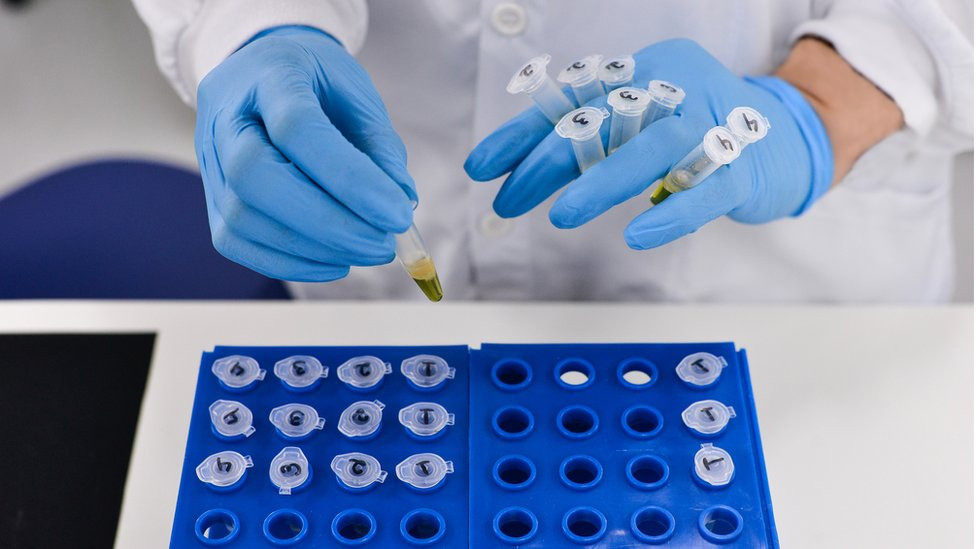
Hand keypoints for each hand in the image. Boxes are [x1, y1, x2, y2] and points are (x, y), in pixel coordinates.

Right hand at [195, 26, 415, 280]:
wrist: (264, 73)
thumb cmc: (319, 85)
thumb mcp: (359, 96)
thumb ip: (380, 148)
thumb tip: (400, 202)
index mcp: (272, 73)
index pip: (297, 127)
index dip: (350, 178)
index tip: (398, 215)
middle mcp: (226, 114)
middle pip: (254, 176)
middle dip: (327, 223)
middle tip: (382, 245)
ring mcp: (209, 157)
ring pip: (242, 217)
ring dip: (313, 248)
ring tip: (366, 250)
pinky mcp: (209, 196)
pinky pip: (235, 241)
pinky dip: (289, 263)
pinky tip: (334, 262)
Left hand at [465, 39, 831, 249]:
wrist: (788, 137)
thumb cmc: (699, 133)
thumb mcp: (639, 126)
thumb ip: (589, 143)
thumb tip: (521, 171)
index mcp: (647, 72)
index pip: (574, 101)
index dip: (524, 133)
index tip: (482, 166)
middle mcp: (679, 88)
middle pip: (607, 120)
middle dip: (550, 161)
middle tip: (509, 200)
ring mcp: (715, 127)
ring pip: (655, 148)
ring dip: (604, 181)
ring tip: (562, 215)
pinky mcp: (743, 171)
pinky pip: (707, 190)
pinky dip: (672, 213)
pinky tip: (638, 235)